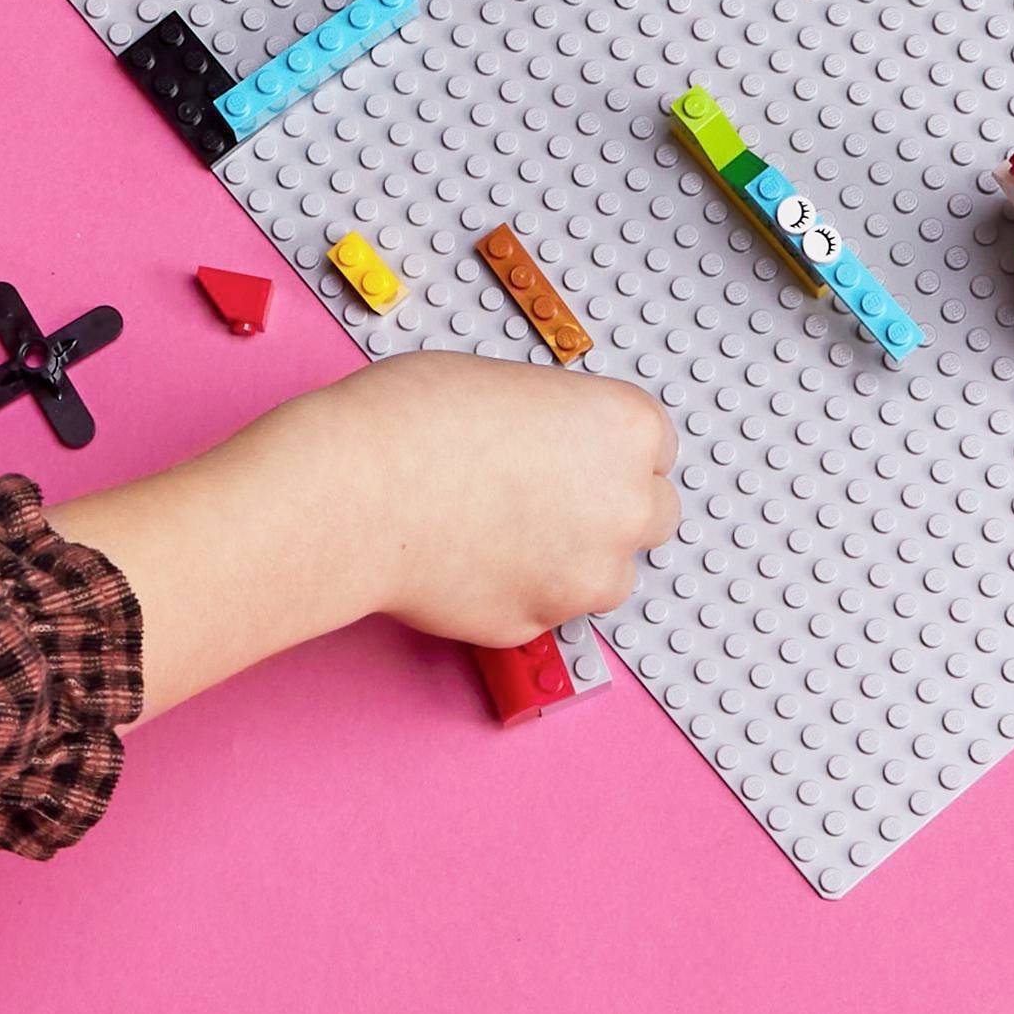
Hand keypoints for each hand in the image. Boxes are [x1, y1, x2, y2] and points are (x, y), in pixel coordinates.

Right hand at [53, 350, 679, 717]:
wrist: (356, 490)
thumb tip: (561, 453)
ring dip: (576, 562)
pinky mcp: (536, 625)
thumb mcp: (511, 388)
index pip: (657, 448)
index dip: (613, 453)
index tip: (583, 457)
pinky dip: (522, 596)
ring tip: (509, 534)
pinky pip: (546, 613)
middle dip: (612, 510)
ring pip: (608, 577)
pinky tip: (475, 563)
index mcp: (628, 427)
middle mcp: (627, 504)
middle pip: (654, 516)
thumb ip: (562, 426)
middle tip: (555, 500)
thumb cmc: (416, 418)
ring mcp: (585, 575)